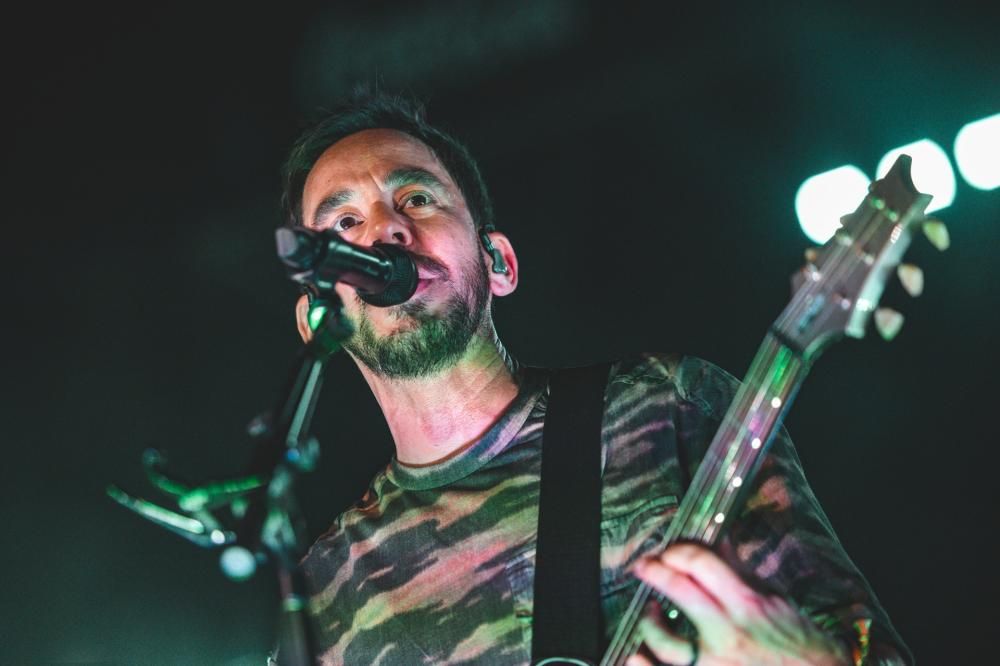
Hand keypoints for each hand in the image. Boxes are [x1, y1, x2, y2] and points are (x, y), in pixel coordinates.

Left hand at [626, 543, 849, 665]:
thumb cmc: (802, 647)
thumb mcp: (775, 601)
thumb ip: (740, 573)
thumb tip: (718, 543)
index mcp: (748, 606)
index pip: (702, 564)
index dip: (679, 551)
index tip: (669, 551)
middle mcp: (729, 635)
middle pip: (677, 590)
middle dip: (654, 571)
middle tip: (644, 567)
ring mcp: (716, 665)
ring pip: (663, 642)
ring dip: (648, 623)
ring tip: (650, 616)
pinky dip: (644, 664)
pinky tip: (638, 656)